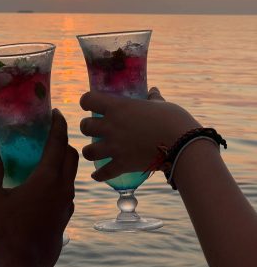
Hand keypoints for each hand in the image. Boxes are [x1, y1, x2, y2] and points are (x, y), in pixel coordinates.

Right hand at [0, 109, 78, 266]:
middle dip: (64, 139)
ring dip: (65, 158)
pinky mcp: (67, 214)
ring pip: (73, 172)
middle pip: (72, 154)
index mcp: (48, 178)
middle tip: (51, 133)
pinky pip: (69, 188)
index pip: (59, 142)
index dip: (59, 124)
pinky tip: (47, 183)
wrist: (22, 266)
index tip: (56, 112)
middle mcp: (63, 187)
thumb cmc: (4, 231)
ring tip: (48, 155)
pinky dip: (63, 176)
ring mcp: (68, 202)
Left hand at [80, 87, 200, 181]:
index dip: (87, 101)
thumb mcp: (161, 104)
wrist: (182, 144)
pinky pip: (103, 173)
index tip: (90, 104)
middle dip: (87, 127)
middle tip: (95, 129)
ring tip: (95, 151)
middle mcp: (111, 126)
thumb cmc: (172, 119)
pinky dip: (100, 175)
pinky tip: (97, 175)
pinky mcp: (122, 164)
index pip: (88, 99)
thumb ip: (153, 98)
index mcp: (117, 107)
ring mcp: (115, 147)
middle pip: (84, 126)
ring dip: (90, 151)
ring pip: (88, 151)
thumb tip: (153, 91)